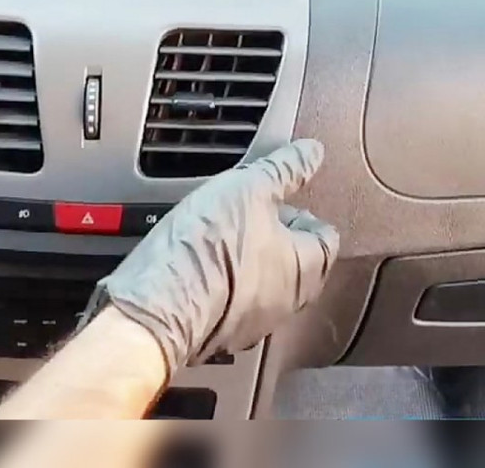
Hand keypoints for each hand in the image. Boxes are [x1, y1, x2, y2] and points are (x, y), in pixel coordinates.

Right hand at [79, 139, 338, 375]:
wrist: (158, 304)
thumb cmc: (207, 251)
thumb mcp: (249, 189)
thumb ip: (284, 169)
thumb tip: (311, 152)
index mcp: (306, 267)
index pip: (326, 236)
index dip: (304, 210)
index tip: (283, 197)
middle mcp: (287, 301)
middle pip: (294, 260)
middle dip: (274, 234)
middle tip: (249, 211)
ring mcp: (252, 322)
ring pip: (261, 282)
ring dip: (246, 259)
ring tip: (218, 234)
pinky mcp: (217, 332)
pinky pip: (228, 300)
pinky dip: (219, 281)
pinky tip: (197, 263)